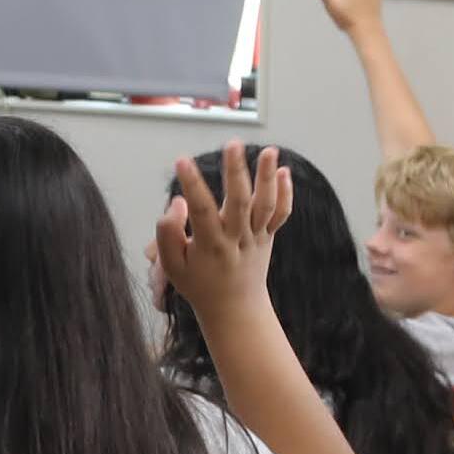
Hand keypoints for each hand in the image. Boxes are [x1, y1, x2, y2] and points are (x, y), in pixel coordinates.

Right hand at [150, 146, 294, 319]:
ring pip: (265, 206)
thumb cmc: (198, 284)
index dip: (192, 185)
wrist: (235, 309)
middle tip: (232, 144)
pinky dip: (285, 194)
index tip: (182, 160)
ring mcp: (256, 237)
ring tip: (268, 149)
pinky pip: (280, 215)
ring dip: (267, 177)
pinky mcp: (268, 237)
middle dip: (236, 172)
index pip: (200, 211)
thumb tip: (178, 202)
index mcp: (210, 246)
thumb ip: (167, 234)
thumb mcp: (172, 266)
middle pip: (238, 202)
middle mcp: (236, 239)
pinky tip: (283, 171)